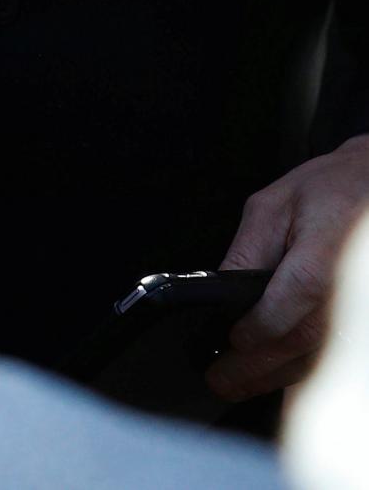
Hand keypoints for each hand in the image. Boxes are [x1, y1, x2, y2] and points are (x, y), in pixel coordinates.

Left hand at [210, 135, 368, 400]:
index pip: (292, 301)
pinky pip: (338, 351)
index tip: (230, 342)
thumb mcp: (272, 207)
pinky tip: (278, 374)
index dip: (259, 327)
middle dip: (258, 366)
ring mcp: (361, 306)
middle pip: (307, 339)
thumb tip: (220, 290)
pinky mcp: (363, 320)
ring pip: (324, 355)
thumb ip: (247, 250)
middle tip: (220, 381)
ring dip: (280, 376)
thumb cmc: (328, 191)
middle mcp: (350, 287)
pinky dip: (306, 366)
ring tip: (240, 384)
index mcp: (323, 254)